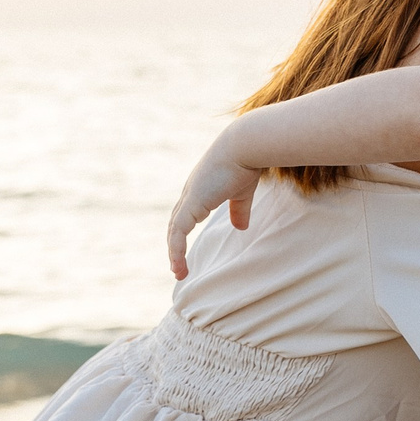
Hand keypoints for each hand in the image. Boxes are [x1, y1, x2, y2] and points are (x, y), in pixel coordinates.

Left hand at [166, 135, 261, 279]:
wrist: (244, 147)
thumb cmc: (246, 164)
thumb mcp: (242, 193)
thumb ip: (239, 210)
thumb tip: (240, 228)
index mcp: (200, 190)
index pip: (184, 216)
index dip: (182, 235)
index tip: (185, 253)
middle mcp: (190, 194)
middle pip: (174, 225)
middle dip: (175, 247)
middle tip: (179, 269)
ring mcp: (189, 198)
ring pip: (173, 231)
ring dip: (174, 253)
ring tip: (179, 273)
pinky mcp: (192, 204)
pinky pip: (178, 232)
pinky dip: (176, 250)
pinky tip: (179, 265)